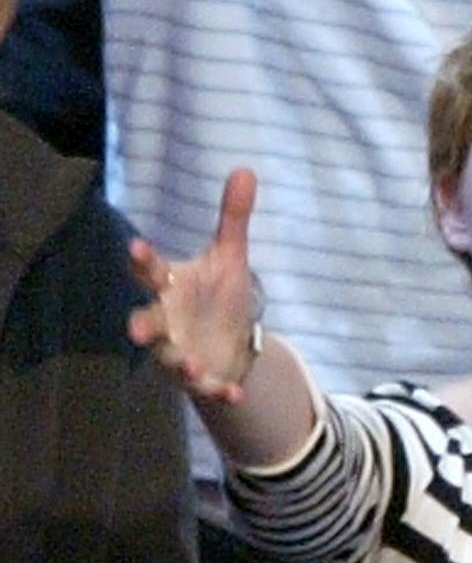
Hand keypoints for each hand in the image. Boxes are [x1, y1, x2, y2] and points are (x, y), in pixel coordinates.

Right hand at [129, 168, 262, 402]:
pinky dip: (220, 390)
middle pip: (147, 321)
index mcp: (171, 285)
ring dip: (183, 364)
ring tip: (195, 365)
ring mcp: (181, 351)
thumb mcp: (230, 256)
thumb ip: (233, 218)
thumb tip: (246, 169)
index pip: (150, 270)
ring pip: (172, 360)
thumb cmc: (219, 295)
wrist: (231, 342)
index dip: (142, 259)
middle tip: (135, 330)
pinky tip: (235, 393)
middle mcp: (168, 320)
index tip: (136, 246)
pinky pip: (208, 387)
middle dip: (141, 325)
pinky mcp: (203, 377)